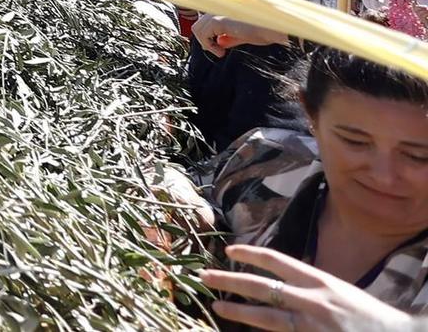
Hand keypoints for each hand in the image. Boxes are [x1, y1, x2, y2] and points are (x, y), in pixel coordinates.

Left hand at [192, 15, 288, 58]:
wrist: (277, 29)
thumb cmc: (267, 30)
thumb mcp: (245, 35)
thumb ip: (230, 37)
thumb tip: (219, 43)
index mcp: (226, 7)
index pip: (206, 19)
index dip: (208, 34)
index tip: (218, 47)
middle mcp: (220, 6)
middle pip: (200, 23)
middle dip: (205, 39)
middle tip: (219, 51)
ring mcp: (218, 12)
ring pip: (198, 28)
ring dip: (206, 43)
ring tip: (220, 52)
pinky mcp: (218, 20)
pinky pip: (202, 34)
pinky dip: (208, 46)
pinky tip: (221, 52)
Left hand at [204, 243, 418, 329]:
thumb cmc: (369, 315)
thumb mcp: (339, 291)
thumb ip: (310, 287)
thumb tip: (282, 284)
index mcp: (320, 280)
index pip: (277, 260)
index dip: (250, 254)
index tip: (229, 251)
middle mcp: (313, 300)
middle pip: (262, 287)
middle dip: (231, 281)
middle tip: (205, 277)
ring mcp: (312, 325)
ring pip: (267, 317)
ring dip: (240, 312)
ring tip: (218, 308)